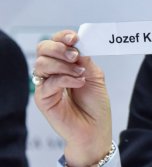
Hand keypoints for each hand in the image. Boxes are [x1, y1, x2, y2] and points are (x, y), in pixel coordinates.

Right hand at [33, 30, 112, 166]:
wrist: (95, 129)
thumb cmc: (95, 105)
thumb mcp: (95, 76)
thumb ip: (86, 59)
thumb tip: (78, 43)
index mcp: (64, 64)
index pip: (55, 43)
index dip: (62, 37)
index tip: (74, 38)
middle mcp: (52, 72)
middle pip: (42, 49)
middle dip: (59, 48)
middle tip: (75, 56)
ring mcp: (45, 85)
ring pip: (42, 63)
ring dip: (64, 65)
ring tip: (81, 74)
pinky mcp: (43, 99)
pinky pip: (48, 82)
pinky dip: (65, 79)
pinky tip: (78, 82)